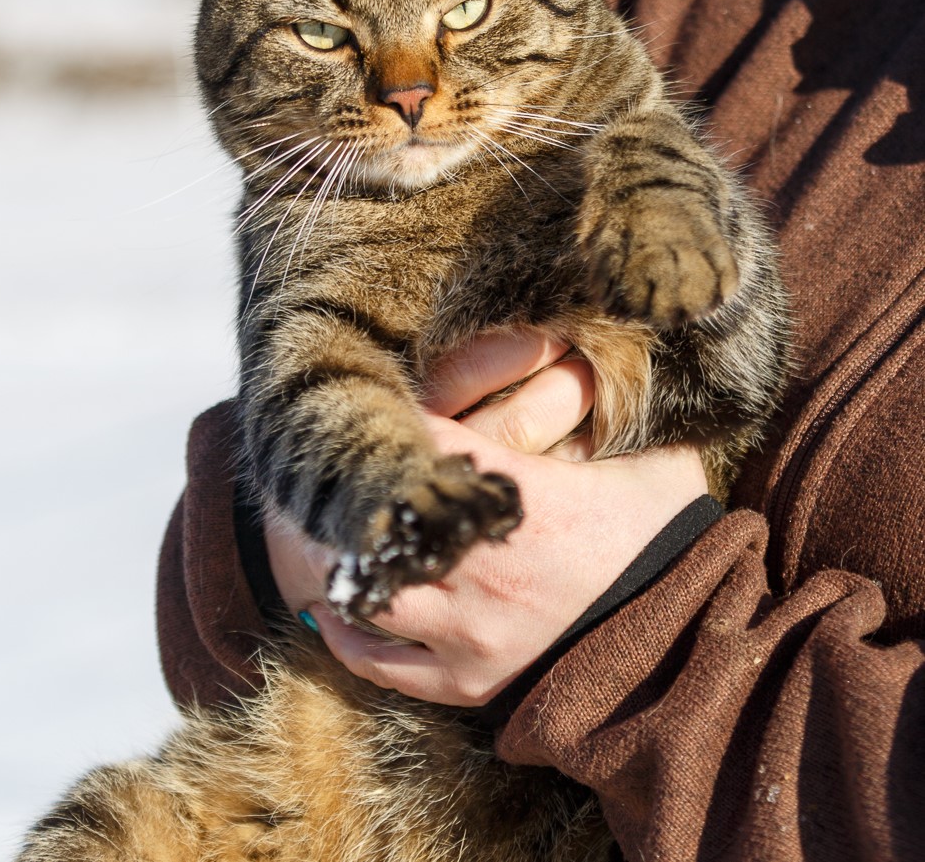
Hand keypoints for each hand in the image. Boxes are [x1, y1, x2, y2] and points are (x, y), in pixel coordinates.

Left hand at [265, 328, 707, 705]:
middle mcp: (482, 566)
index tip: (377, 405)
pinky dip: (351, 635)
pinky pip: (384, 664)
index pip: (421, 442)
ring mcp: (471, 630)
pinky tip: (337, 605)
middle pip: (372, 517)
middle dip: (344, 490)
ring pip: (364, 591)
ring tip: (322, 533)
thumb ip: (617, 403)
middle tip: (321, 470)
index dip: (392, 420)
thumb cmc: (674, 540)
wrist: (700, 645)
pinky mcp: (471, 681)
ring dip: (339, 559)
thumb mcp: (656, 457)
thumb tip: (601, 340)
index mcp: (524, 500)